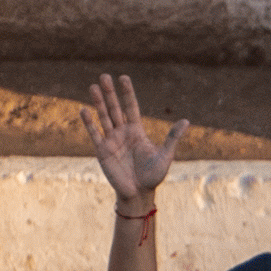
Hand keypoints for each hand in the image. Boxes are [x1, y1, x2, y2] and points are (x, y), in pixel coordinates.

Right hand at [87, 74, 182, 203]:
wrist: (139, 194)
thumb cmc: (153, 176)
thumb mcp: (165, 155)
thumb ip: (173, 138)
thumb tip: (186, 121)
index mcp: (137, 131)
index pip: (131, 107)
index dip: (127, 93)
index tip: (123, 77)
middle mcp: (122, 132)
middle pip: (115, 108)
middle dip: (110, 93)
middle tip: (104, 76)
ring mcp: (111, 140)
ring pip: (104, 117)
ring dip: (98, 103)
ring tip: (93, 87)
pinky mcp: (102, 151)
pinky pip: (95, 134)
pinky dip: (90, 122)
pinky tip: (84, 110)